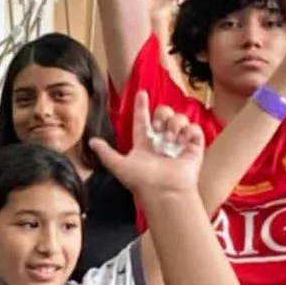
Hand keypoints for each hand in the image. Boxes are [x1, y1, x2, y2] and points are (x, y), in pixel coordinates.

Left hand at [88, 94, 205, 209]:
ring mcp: (179, 143)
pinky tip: (182, 141)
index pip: (143, 119)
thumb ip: (106, 153)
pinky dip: (189, 131)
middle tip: (158, 129)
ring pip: (179, 118)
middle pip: (163, 113)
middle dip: (161, 116)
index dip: (141, 106)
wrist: (165, 191)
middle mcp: (162, 141)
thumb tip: (91, 142)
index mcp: (145, 142)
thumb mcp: (119, 165)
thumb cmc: (142, 181)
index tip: (141, 93)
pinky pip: (194, 129)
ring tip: (170, 140)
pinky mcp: (194, 147)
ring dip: (174, 125)